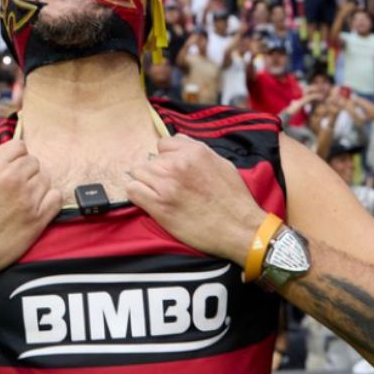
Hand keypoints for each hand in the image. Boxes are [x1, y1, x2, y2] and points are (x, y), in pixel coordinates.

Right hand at [0, 138, 61, 283]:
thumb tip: (3, 164)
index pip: (19, 146)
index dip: (16, 156)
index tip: (13, 167)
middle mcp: (13, 180)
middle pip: (34, 162)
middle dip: (26, 172)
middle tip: (17, 187)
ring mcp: (27, 200)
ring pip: (46, 179)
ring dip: (37, 187)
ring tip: (24, 199)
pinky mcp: (37, 220)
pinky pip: (56, 199)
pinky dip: (49, 201)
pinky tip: (37, 207)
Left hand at [125, 134, 267, 264]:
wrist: (241, 228)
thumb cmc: (234, 199)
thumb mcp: (221, 164)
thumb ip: (197, 153)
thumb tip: (178, 147)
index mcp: (195, 152)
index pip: (163, 145)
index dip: (166, 158)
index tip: (171, 170)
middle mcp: (178, 164)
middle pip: (149, 160)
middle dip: (156, 172)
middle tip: (168, 188)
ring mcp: (167, 185)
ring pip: (138, 173)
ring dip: (146, 183)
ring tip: (159, 196)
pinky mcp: (159, 206)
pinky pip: (132, 190)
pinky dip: (137, 195)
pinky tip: (148, 202)